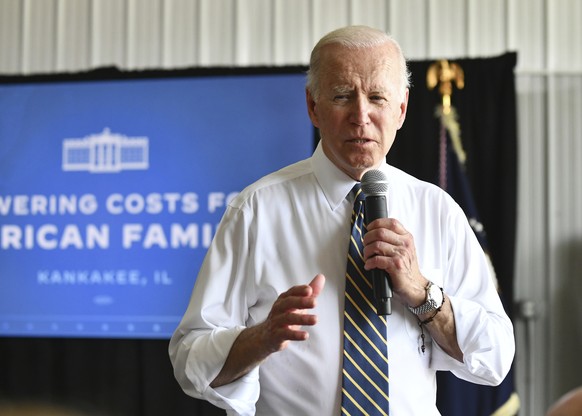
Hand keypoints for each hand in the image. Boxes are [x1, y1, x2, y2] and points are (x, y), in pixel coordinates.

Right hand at [210, 274, 325, 387]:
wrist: (265, 336)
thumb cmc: (285, 316)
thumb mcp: (298, 303)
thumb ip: (311, 292)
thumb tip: (321, 277)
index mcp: (284, 299)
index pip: (291, 292)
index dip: (300, 291)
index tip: (310, 290)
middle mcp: (279, 308)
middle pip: (288, 302)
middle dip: (301, 301)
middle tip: (314, 302)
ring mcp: (277, 321)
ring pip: (288, 318)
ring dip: (302, 319)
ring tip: (315, 320)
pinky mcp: (276, 335)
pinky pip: (285, 334)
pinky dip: (295, 335)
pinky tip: (305, 335)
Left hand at [362, 218, 426, 306]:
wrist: (415, 286)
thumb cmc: (406, 267)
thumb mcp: (404, 249)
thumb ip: (393, 239)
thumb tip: (373, 231)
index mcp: (407, 237)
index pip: (391, 222)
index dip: (376, 223)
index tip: (369, 229)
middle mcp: (405, 244)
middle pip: (380, 232)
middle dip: (367, 238)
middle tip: (365, 245)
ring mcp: (401, 255)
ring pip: (376, 246)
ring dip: (367, 251)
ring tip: (367, 257)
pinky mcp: (396, 266)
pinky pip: (376, 259)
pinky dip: (369, 262)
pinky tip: (369, 265)